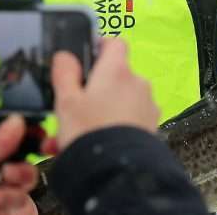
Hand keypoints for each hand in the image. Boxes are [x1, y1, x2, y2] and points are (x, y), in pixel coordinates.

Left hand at [0, 114, 38, 213]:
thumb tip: (18, 119)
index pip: (15, 140)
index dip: (30, 141)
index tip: (41, 142)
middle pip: (26, 169)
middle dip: (19, 174)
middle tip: (6, 176)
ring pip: (22, 193)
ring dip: (9, 197)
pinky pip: (17, 211)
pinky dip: (3, 212)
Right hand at [43, 37, 159, 153]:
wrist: (116, 173)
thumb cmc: (90, 133)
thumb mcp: (66, 101)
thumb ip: (65, 73)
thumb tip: (66, 56)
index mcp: (117, 70)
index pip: (114, 43)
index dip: (100, 47)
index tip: (87, 58)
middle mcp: (137, 84)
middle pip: (115, 77)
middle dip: (94, 92)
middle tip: (72, 110)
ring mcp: (147, 106)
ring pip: (119, 103)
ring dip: (99, 113)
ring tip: (75, 136)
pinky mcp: (151, 127)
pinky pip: (128, 122)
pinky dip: (111, 129)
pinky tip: (92, 145)